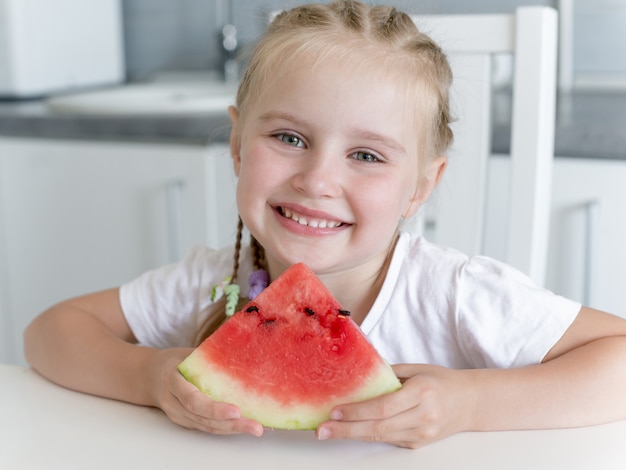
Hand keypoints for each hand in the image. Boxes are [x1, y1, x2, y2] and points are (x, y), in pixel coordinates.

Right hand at [147, 348, 263, 436]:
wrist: (150, 377)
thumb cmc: (173, 361)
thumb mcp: (186, 353)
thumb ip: (207, 356)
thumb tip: (240, 348)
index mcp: (173, 382)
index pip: (193, 400)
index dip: (214, 408)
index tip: (236, 411)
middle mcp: (174, 404)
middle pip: (204, 419)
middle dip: (232, 425)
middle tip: (256, 427)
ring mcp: (179, 416)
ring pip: (208, 427)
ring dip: (234, 430)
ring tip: (257, 428)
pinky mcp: (187, 422)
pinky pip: (208, 427)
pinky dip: (228, 428)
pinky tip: (246, 425)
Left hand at [316, 363, 475, 448]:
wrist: (470, 403)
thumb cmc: (441, 381)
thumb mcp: (416, 369)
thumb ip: (388, 373)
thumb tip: (358, 371)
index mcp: (422, 392)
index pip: (384, 406)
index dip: (357, 411)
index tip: (335, 410)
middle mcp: (423, 416)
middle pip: (378, 427)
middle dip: (346, 429)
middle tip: (323, 430)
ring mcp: (422, 433)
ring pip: (381, 436)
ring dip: (352, 434)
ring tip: (330, 432)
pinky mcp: (418, 443)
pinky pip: (389, 439)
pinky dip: (368, 434)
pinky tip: (351, 430)